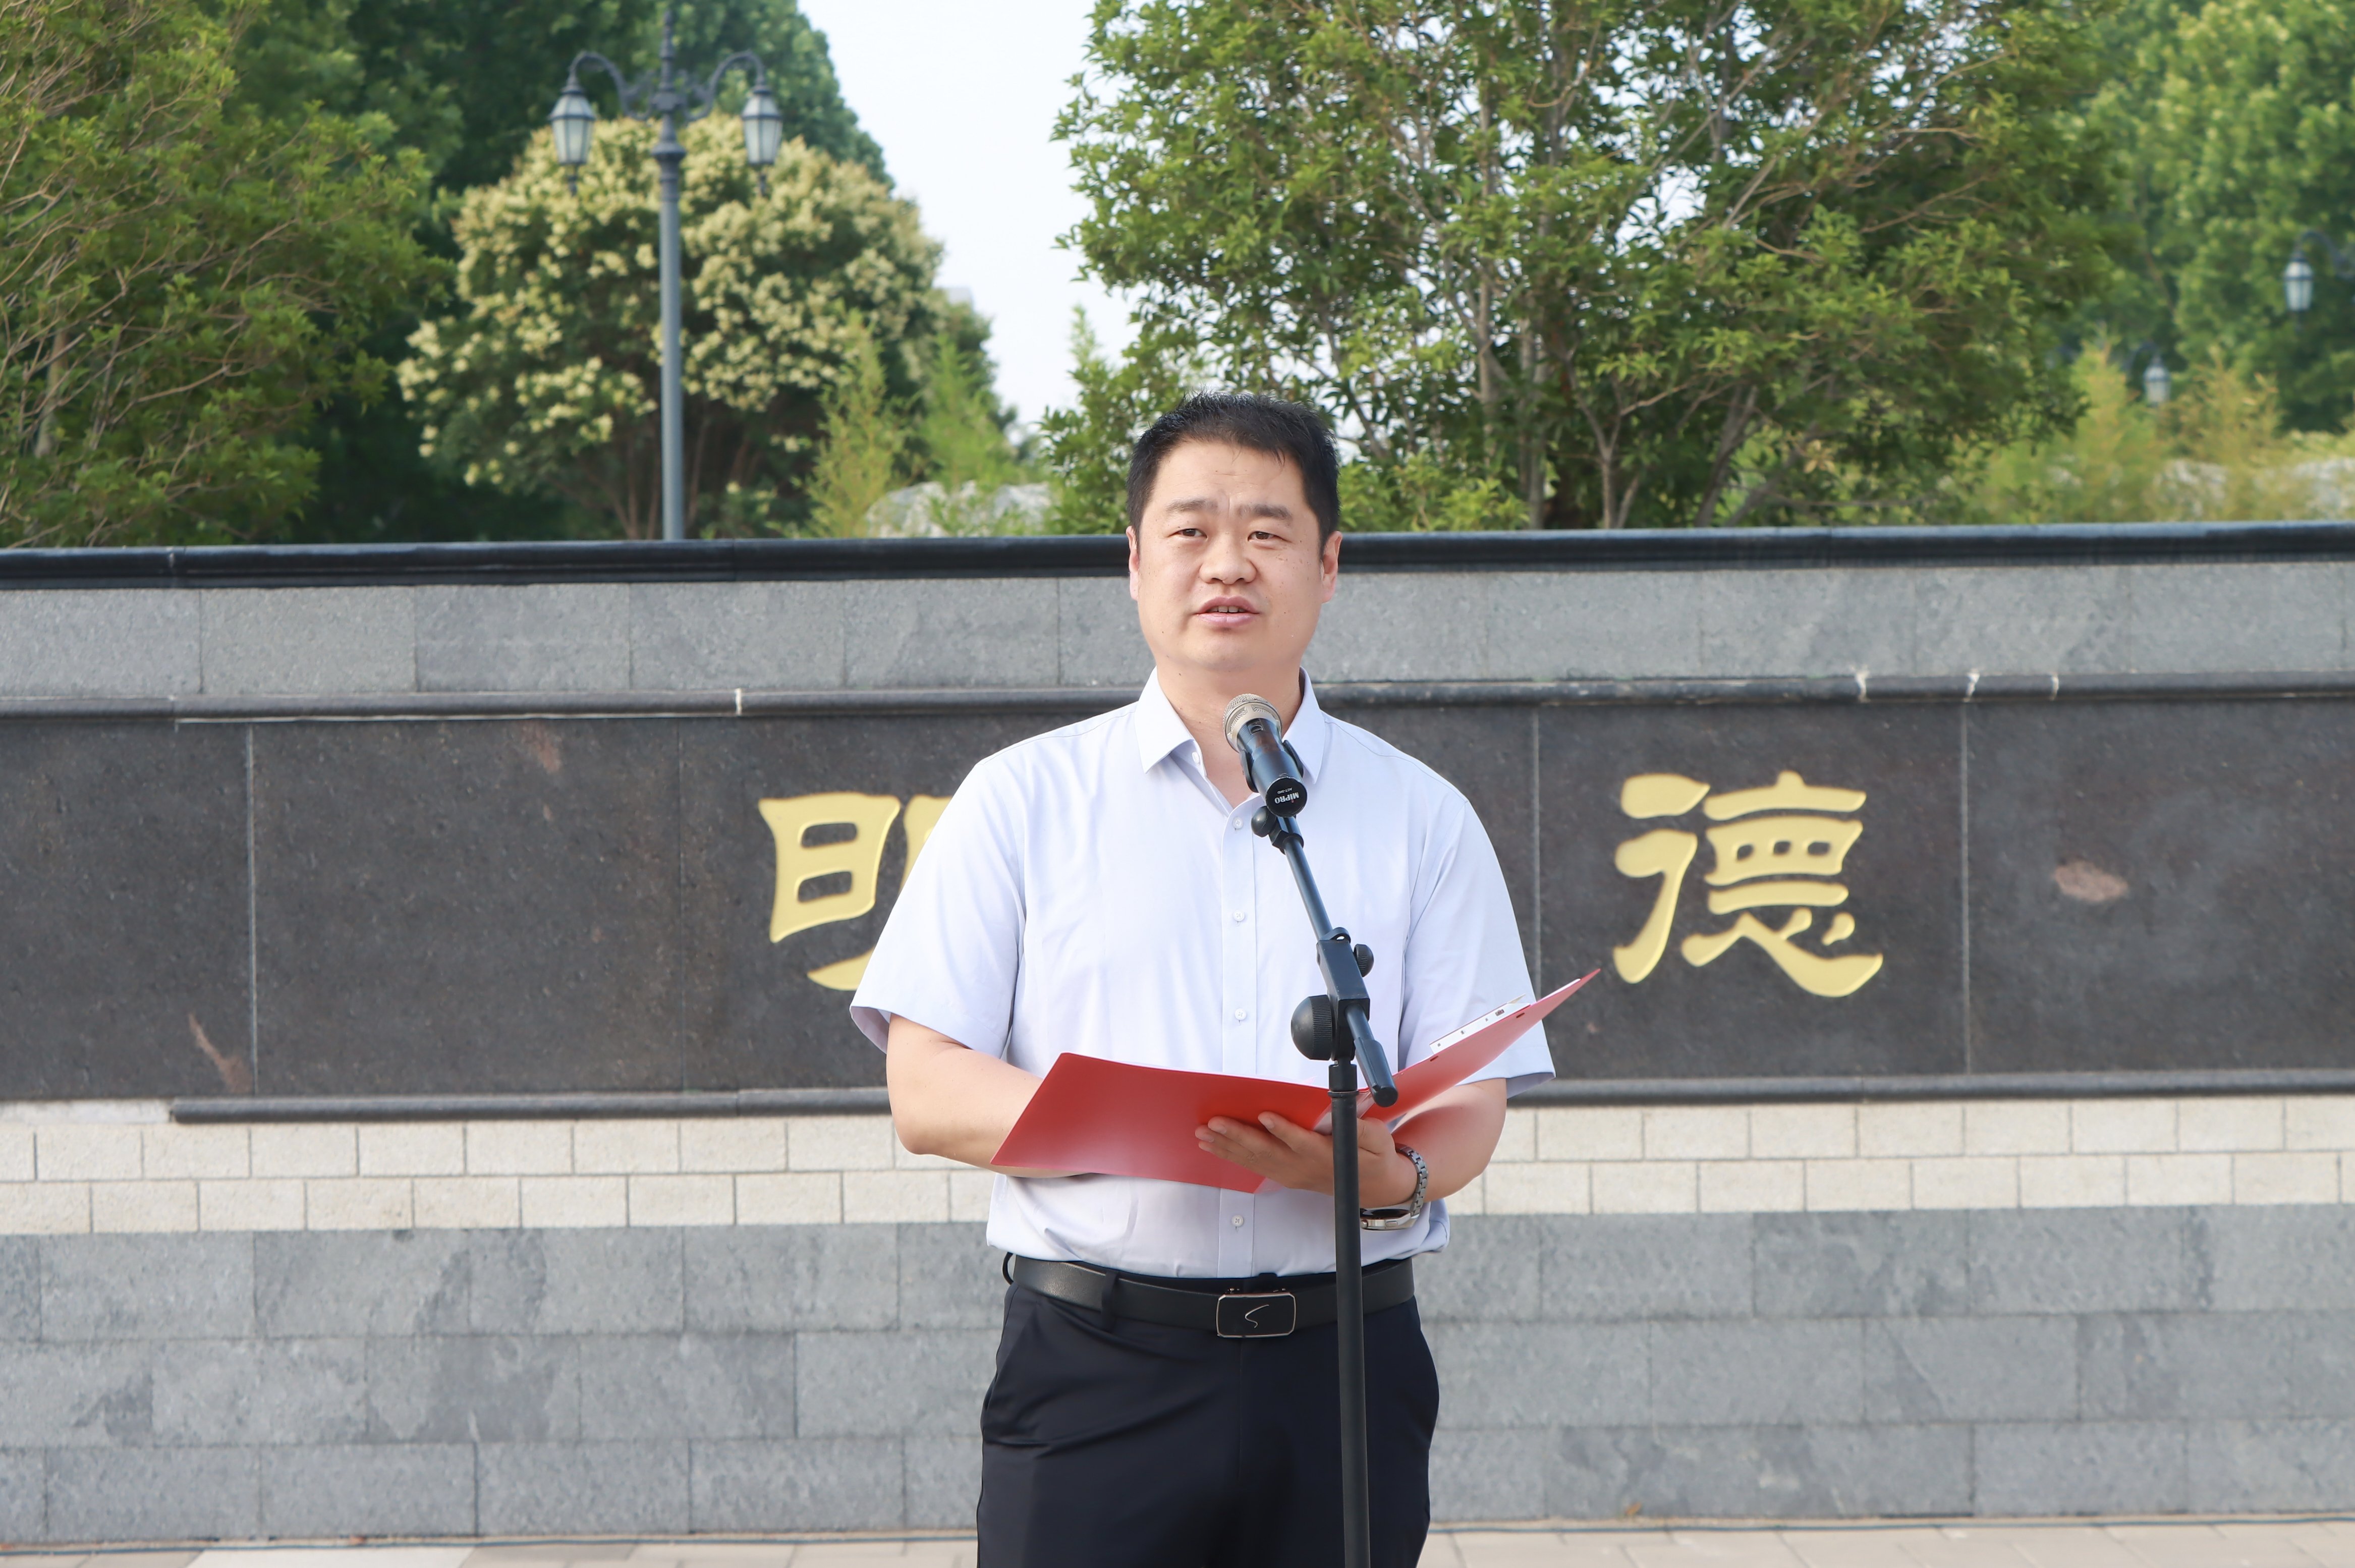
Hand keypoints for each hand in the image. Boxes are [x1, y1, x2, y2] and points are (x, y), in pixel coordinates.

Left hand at [1197, 1109, 1418, 1205]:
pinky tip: (1212, 1145)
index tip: (1265, 1116)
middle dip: (1238, 1136)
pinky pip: (1253, 1165)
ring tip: (1203, 1133)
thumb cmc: (1373, 1157)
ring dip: (1227, 1146)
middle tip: (1213, 1123)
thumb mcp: (1378, 1140)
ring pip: (1254, 1159)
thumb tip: (1346, 1113)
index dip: (1283, 1130)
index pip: (1302, 1142)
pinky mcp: (1283, 1175)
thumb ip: (1363, 1129)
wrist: (1370, 1187)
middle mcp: (1302, 1166)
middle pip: (1268, 1151)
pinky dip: (1230, 1154)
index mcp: (1326, 1155)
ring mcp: (1290, 1173)